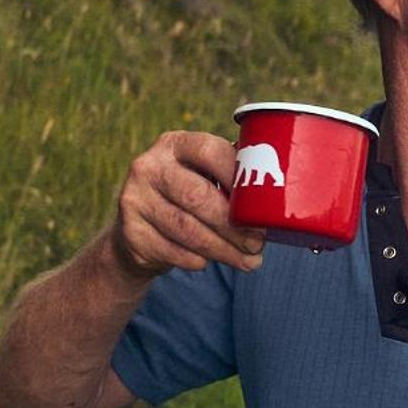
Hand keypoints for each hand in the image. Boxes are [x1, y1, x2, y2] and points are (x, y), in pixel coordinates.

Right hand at [108, 131, 267, 278]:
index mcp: (173, 144)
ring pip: (187, 229)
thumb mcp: (201, 177)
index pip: (209, 150)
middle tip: (258, 244)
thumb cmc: (186, 199)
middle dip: (234, 225)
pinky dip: (197, 260)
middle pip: (198, 196)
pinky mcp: (129, 232)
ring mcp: (133, 198)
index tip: (262, 203)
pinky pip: (172, 251)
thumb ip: (230, 177)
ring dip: (223, 250)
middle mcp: (148, 166)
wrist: (137, 232)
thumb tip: (278, 194)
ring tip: (247, 261)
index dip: (238, 175)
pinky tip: (210, 263)